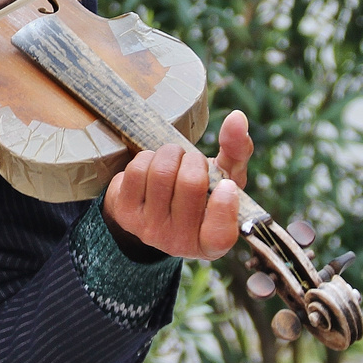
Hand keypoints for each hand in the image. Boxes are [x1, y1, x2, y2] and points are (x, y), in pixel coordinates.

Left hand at [103, 111, 253, 260]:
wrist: (153, 210)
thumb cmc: (198, 194)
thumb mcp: (225, 179)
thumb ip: (237, 151)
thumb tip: (237, 118)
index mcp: (211, 244)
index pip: (220, 234)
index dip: (224, 203)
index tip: (224, 185)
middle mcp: (180, 244)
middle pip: (191, 184)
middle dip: (194, 160)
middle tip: (193, 162)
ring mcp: (149, 229)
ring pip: (161, 172)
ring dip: (171, 154)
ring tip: (174, 161)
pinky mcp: (124, 212)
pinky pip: (137, 170)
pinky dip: (148, 158)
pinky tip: (154, 167)